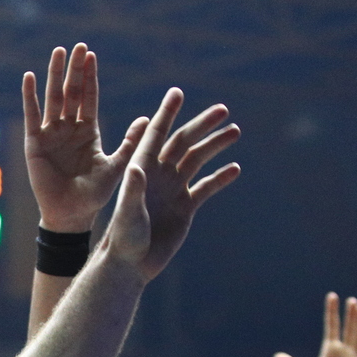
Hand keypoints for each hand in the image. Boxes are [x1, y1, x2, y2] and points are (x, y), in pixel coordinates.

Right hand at [20, 44, 149, 232]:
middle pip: (72, 92)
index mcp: (88, 131)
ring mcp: (51, 134)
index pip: (89, 97)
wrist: (71, 214)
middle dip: (75, 69)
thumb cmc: (94, 194)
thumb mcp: (117, 165)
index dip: (91, 76)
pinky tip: (30, 78)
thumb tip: (148, 119)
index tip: (91, 55)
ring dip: (54, 75)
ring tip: (57, 52)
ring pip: (53, 98)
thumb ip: (130, 142)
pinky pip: (32, 116)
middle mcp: (69, 128)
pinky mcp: (35, 143)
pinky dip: (30, 97)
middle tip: (78, 45)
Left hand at [97, 88, 240, 282]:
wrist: (131, 264)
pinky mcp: (185, 207)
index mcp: (142, 170)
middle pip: (182, 143)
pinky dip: (220, 178)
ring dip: (215, 146)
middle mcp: (158, 175)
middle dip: (202, 125)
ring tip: (235, 131)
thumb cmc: (122, 239)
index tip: (176, 92)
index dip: (166, 113)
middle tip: (222, 109)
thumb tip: (137, 166)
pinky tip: (235, 168)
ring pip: (196, 161)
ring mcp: (172, 190)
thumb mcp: (127, 213)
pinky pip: (205, 187)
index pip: (155, 134)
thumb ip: (134, 190)